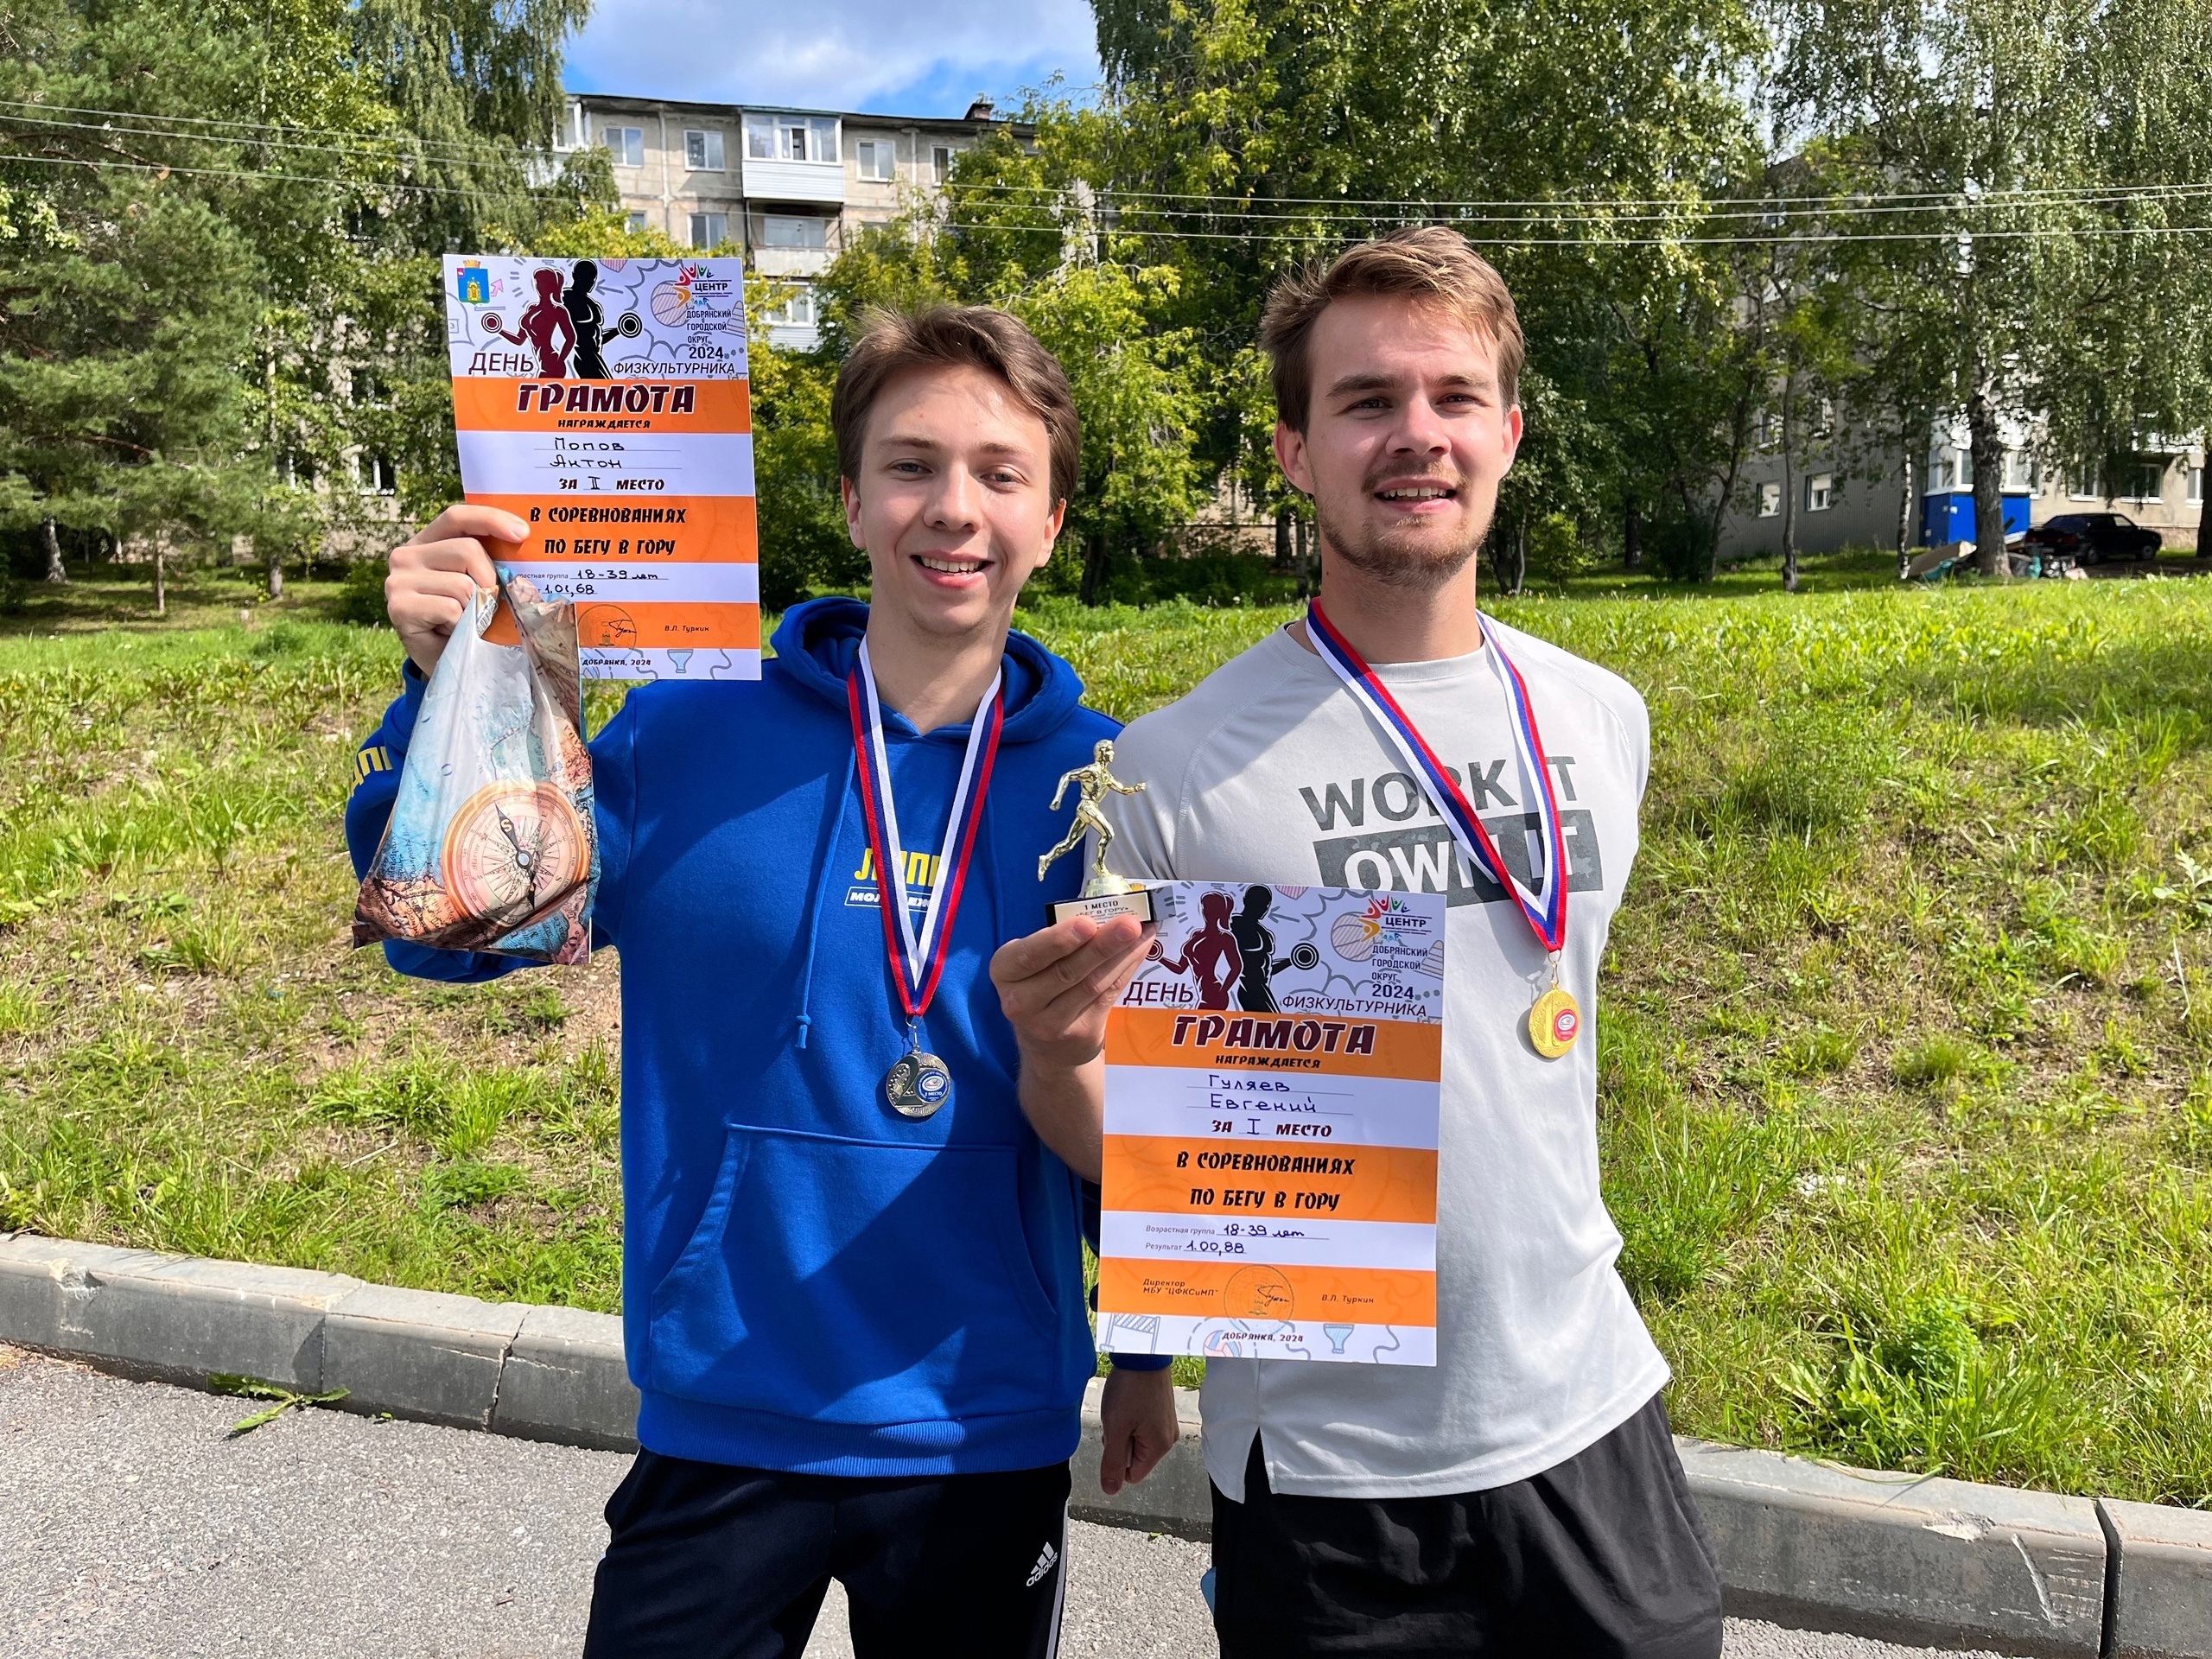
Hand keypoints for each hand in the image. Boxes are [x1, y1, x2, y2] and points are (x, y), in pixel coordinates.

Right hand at [385, 505, 528, 676]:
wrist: (446, 662)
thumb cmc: (468, 619)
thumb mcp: (479, 584)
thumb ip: (490, 562)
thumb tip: (525, 544)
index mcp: (428, 541)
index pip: (457, 517)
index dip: (490, 519)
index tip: (523, 533)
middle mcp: (407, 554)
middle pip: (468, 550)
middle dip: (490, 580)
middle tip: (486, 605)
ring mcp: (398, 580)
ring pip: (463, 584)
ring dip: (476, 609)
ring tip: (464, 622)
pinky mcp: (398, 606)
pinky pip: (451, 609)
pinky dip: (462, 625)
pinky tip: (450, 632)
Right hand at [989, 913, 1153, 1072]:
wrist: (1046, 1045)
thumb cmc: (1040, 985)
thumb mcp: (1034, 962)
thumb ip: (1062, 940)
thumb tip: (1106, 911)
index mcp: (1005, 971)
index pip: (1029, 956)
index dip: (1059, 940)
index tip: (1087, 923)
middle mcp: (1021, 1001)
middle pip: (1066, 971)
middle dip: (1101, 945)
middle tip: (1128, 924)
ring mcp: (1050, 1023)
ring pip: (1091, 984)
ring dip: (1122, 954)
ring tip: (1142, 931)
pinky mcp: (1079, 1034)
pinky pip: (1107, 995)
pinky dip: (1127, 968)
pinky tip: (1141, 948)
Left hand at [1099, 1365, 1178, 1494]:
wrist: (1144, 1352)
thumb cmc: (1130, 1390)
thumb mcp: (1116, 1429)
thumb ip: (1113, 1462)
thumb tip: (1111, 1490)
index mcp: (1160, 1447)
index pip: (1133, 1474)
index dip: (1117, 1458)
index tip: (1116, 1434)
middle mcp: (1168, 1438)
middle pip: (1135, 1456)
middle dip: (1121, 1441)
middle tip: (1118, 1417)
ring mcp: (1167, 1423)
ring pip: (1137, 1439)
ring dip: (1124, 1427)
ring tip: (1123, 1405)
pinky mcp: (1162, 1410)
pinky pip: (1142, 1425)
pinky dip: (1131, 1416)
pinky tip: (1129, 1399)